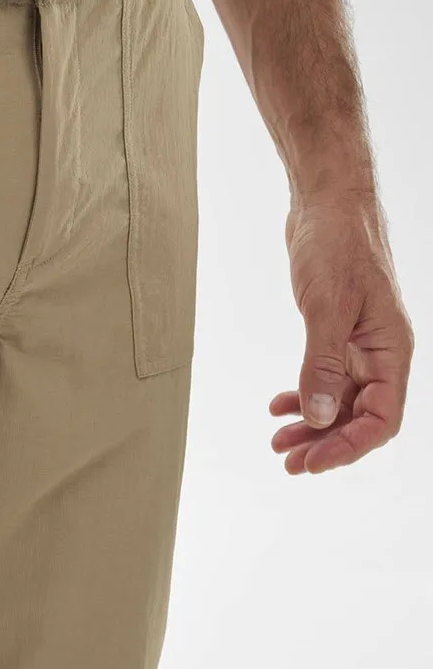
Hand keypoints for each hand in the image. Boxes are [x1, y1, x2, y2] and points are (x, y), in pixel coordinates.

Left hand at [270, 195, 412, 473]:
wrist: (327, 205)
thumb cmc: (337, 247)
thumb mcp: (327, 307)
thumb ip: (322, 363)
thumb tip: (321, 417)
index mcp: (391, 351)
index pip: (381, 419)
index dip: (348, 447)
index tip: (311, 463)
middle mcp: (381, 352)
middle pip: (360, 415)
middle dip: (325, 443)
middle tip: (287, 462)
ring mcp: (360, 342)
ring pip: (340, 398)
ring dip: (311, 422)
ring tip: (277, 441)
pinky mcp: (338, 330)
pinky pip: (326, 375)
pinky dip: (304, 392)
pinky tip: (278, 404)